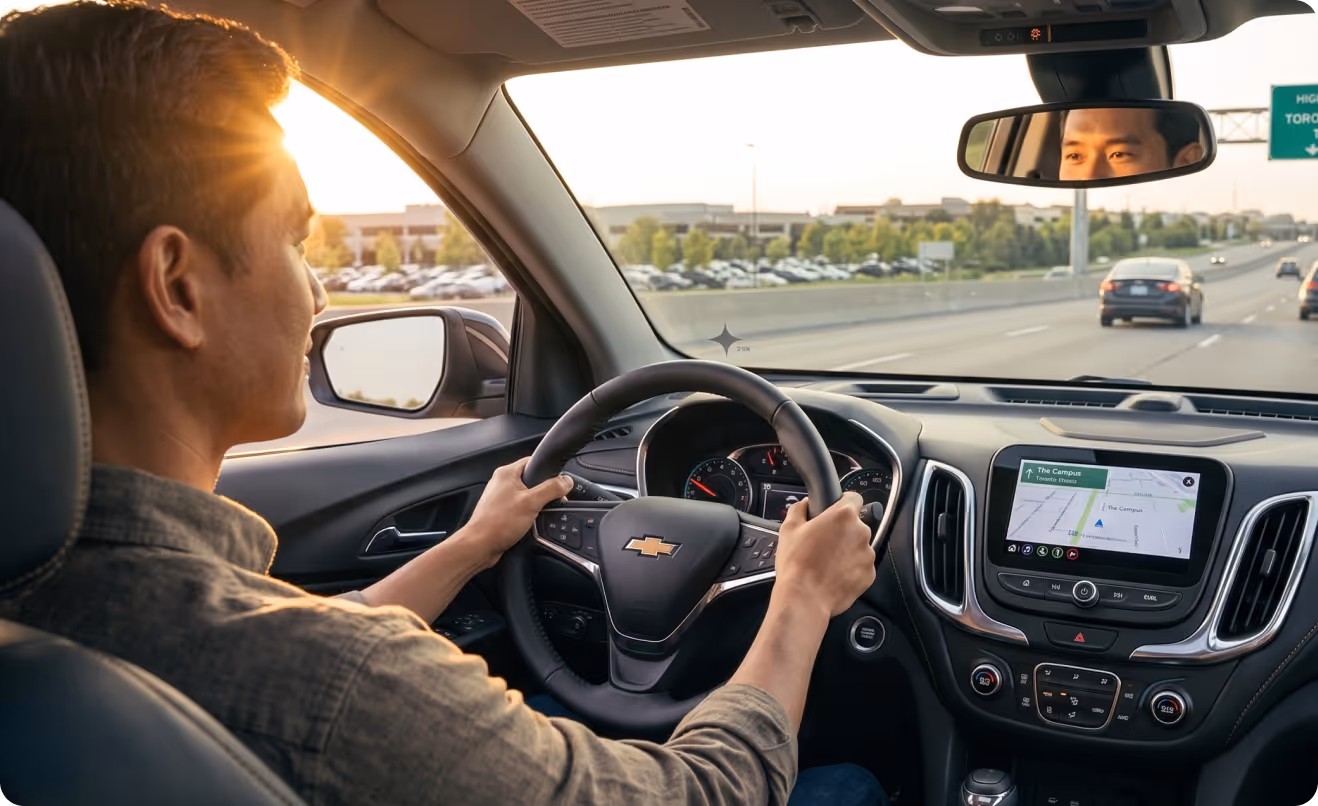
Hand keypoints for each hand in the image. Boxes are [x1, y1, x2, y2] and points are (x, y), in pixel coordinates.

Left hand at [459, 458, 572, 567]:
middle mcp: (501, 482)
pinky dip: (527, 514)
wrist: (480, 546)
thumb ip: (551, 489)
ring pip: (526, 495)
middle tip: (548, 502)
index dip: (548, 471)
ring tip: (534, 515)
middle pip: (532, 479)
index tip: (558, 483)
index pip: (533, 461)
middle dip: (543, 492)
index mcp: (507, 473)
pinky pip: (520, 507)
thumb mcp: (531, 503)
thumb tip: (566, 481)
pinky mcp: (501, 511)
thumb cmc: (497, 524)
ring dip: (535, 505)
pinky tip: (527, 523)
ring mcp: (500, 497)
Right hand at [773, 492, 875, 617]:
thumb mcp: (789, 529)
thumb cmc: (797, 564)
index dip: (843, 502)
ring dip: (847, 550)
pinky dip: (851, 568)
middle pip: (855, 525)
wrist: (804, 598)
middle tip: (823, 542)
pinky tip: (833, 574)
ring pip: (859, 546)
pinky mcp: (869, 574)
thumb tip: (805, 504)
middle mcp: (861, 532)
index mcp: (843, 516)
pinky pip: (861, 566)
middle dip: (841, 531)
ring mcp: (867, 555)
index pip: (854, 498)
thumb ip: (799, 509)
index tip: (836, 510)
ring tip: (826, 562)